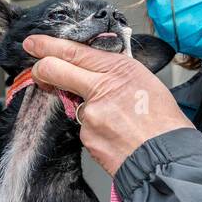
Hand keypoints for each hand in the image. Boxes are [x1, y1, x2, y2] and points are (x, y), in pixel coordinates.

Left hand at [25, 34, 192, 175]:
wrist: (167, 158)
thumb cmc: (164, 122)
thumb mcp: (145, 82)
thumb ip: (116, 74)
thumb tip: (96, 71)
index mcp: (118, 69)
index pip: (73, 51)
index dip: (47, 45)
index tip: (34, 43)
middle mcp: (101, 88)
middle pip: (54, 71)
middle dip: (41, 70)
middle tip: (39, 72)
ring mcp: (91, 114)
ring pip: (75, 106)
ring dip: (88, 111)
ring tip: (118, 122)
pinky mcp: (87, 137)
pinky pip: (85, 129)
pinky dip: (96, 132)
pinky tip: (116, 137)